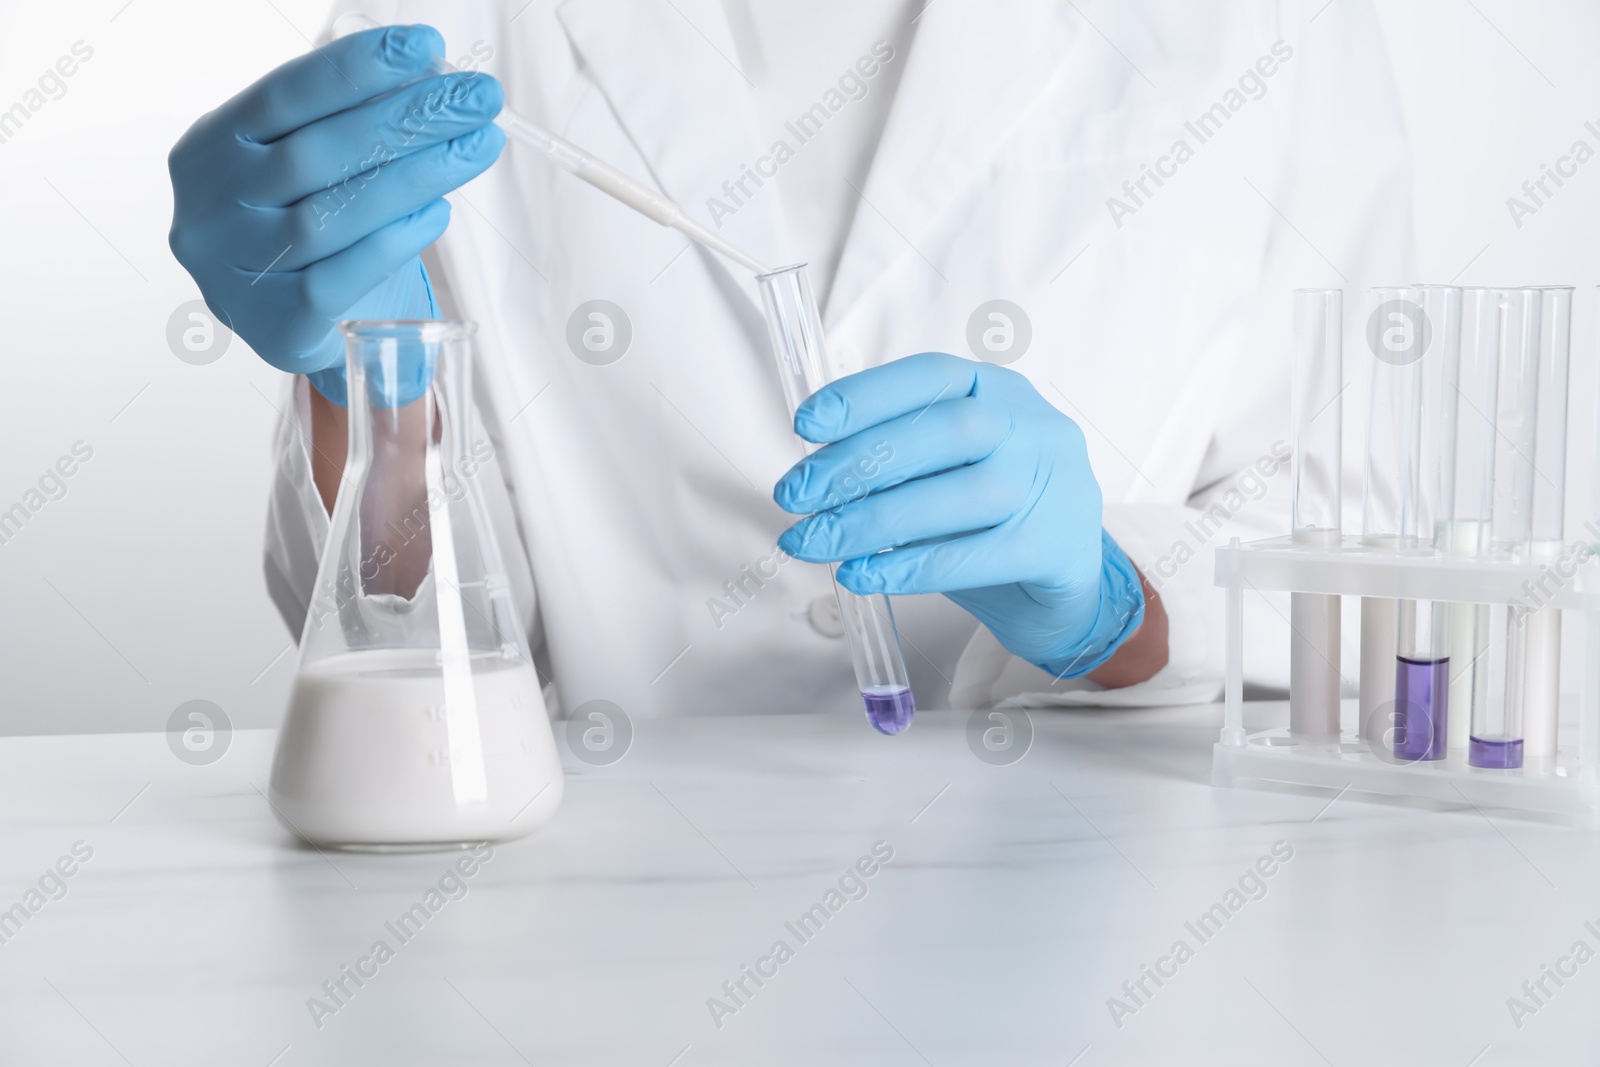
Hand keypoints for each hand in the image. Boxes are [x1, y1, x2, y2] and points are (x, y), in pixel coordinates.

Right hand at [167, 24, 504, 404]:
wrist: (282, 320)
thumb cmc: (298, 224)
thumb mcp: (303, 163)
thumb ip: (346, 122)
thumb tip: (427, 76)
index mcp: (210, 149)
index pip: (284, 95)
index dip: (356, 67)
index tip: (426, 45)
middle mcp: (211, 209)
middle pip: (319, 153)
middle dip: (408, 118)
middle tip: (479, 97)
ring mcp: (238, 272)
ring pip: (334, 215)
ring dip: (417, 175)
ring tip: (477, 145)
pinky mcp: (276, 327)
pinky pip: (342, 279)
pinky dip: (393, 241)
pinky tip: (438, 212)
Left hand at [773, 353, 1146, 678]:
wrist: (1066, 585)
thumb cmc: (991, 517)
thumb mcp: (948, 468)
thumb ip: (898, 459)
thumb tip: (814, 473)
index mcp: (1000, 390)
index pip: (931, 377)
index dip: (865, 395)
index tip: (805, 424)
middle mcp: (1033, 428)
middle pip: (945, 432)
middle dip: (858, 462)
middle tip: (795, 495)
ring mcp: (1053, 486)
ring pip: (958, 496)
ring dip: (872, 520)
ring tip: (814, 541)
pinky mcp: (1056, 547)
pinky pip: (974, 557)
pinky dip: (908, 567)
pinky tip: (861, 575)